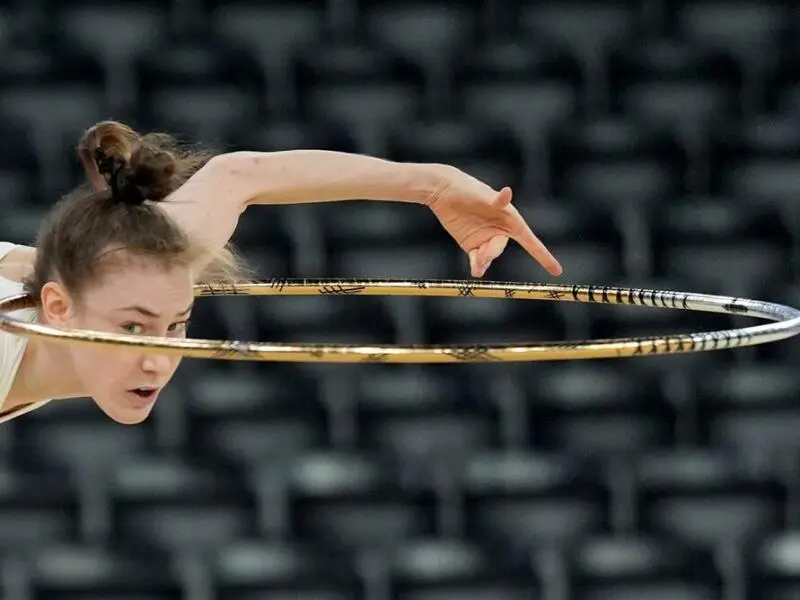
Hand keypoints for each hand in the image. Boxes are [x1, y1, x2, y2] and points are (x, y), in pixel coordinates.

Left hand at [425, 165, 561, 277]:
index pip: (530, 240)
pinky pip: (477, 259)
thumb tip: (507, 192)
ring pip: (488, 256)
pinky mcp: (471, 244)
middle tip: (481, 255)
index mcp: (509, 218)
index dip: (543, 256)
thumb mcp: (482, 195)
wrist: (444, 190)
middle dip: (492, 253)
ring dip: (483, 261)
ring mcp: (485, 238)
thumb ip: (495, 200)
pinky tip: (475, 270)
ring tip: (476, 264)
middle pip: (500, 248)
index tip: (557, 271)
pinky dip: (477, 265)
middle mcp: (500, 229)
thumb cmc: (467, 189)